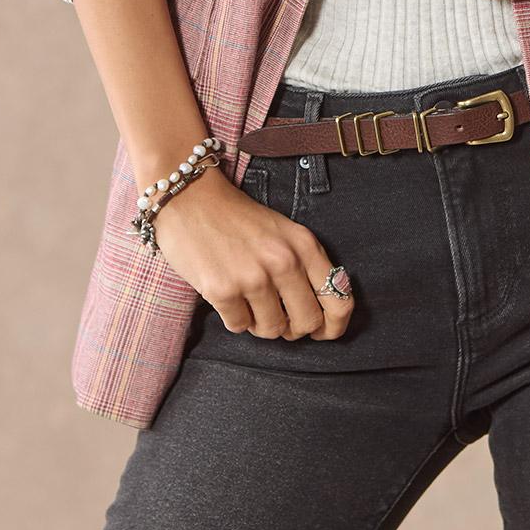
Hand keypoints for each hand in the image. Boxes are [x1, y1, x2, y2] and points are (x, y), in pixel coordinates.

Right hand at [149, 166, 353, 340]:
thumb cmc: (237, 218)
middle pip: (308, 323)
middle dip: (294, 328)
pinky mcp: (223, 291)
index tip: (323, 332)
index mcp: (304, 245)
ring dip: (261, 323)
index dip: (335, 325)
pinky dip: (235, 318)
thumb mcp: (283, 232)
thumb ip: (305, 265)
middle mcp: (284, 261)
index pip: (338, 300)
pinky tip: (228, 295)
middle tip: (279, 317)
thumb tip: (321, 314)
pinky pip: (239, 327)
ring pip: (272, 331)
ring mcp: (253, 278)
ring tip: (249, 300)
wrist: (190, 198)